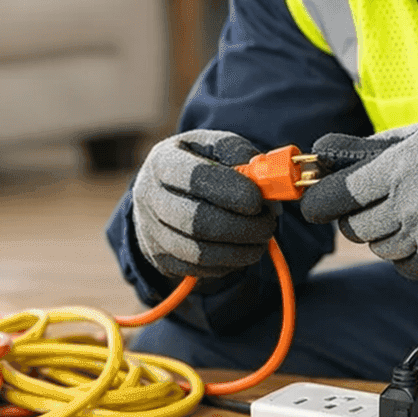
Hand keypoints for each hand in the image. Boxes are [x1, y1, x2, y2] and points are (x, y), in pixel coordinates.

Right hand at [132, 129, 276, 278]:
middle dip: (241, 226)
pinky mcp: (160, 258)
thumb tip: (268, 186)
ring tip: (262, 236)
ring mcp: (151, 231)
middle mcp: (149, 197)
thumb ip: (242, 156)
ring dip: (240, 249)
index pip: (194, 178)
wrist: (165, 190)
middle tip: (269, 222)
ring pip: (199, 252)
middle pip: (196, 221)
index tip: (258, 199)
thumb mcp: (216, 146)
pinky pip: (200, 270)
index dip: (230, 190)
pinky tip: (243, 248)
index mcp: (162, 162)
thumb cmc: (199, 163)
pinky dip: (229, 263)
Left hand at [299, 115, 417, 279]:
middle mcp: (408, 203)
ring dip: (383, 235)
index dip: (319, 203)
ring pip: (378, 248)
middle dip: (356, 217)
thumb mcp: (415, 135)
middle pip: (354, 227)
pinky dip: (406, 255)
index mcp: (397, 168)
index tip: (315, 205)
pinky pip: (403, 266)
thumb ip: (365, 148)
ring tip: (407, 214)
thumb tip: (321, 154)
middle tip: (371, 205)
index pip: (336, 196)